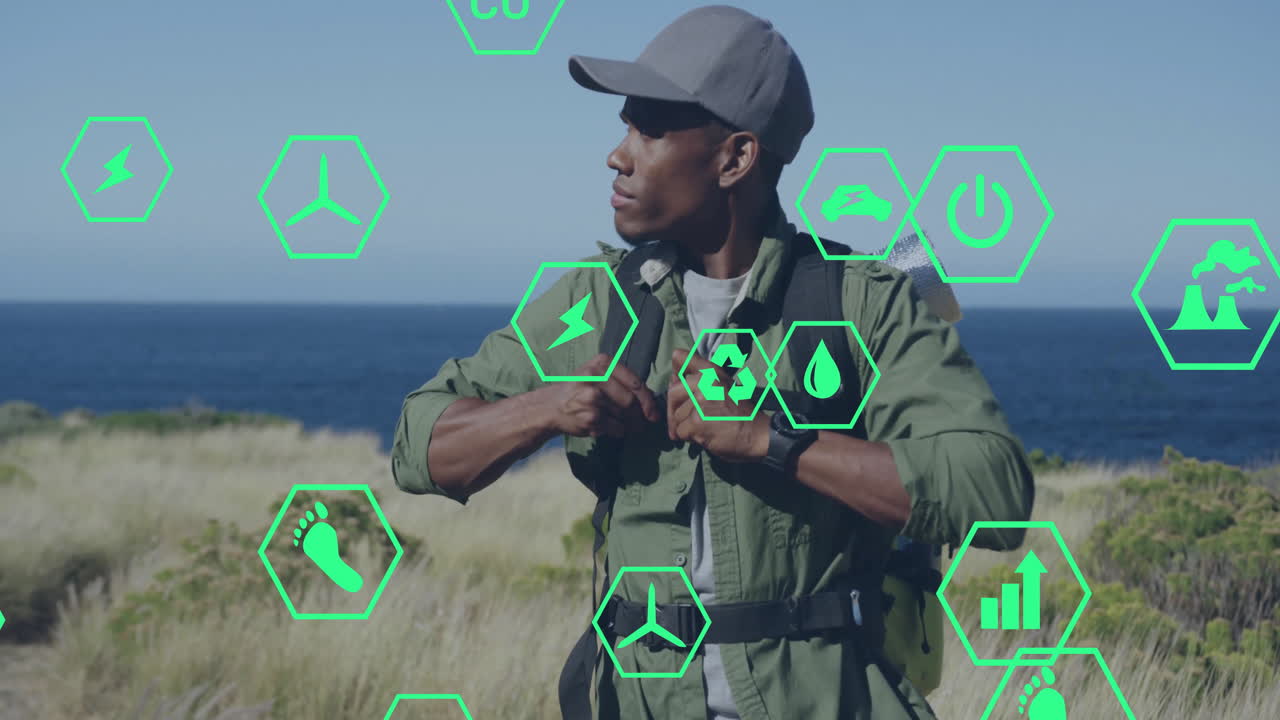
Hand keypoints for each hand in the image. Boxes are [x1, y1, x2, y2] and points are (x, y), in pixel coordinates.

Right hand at [537, 353, 659, 437]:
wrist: (550, 406)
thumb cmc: (579, 390)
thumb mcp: (597, 375)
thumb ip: (621, 381)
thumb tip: (650, 399)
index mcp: (602, 363)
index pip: (635, 382)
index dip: (648, 400)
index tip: (653, 413)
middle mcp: (595, 377)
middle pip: (631, 401)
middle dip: (640, 416)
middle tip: (641, 424)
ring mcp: (592, 397)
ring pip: (624, 416)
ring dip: (629, 425)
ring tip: (624, 426)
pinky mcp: (590, 416)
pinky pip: (616, 428)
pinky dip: (617, 432)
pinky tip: (608, 429)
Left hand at [667, 348, 768, 462]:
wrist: (757, 433)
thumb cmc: (741, 412)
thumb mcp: (724, 385)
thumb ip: (701, 379)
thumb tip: (673, 378)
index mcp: (711, 372)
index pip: (681, 358)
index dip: (675, 372)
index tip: (676, 382)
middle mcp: (704, 382)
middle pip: (673, 393)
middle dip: (674, 410)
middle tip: (682, 421)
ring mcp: (700, 402)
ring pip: (676, 416)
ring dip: (685, 426)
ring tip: (702, 429)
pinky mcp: (697, 421)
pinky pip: (681, 431)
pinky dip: (689, 438)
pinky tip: (704, 436)